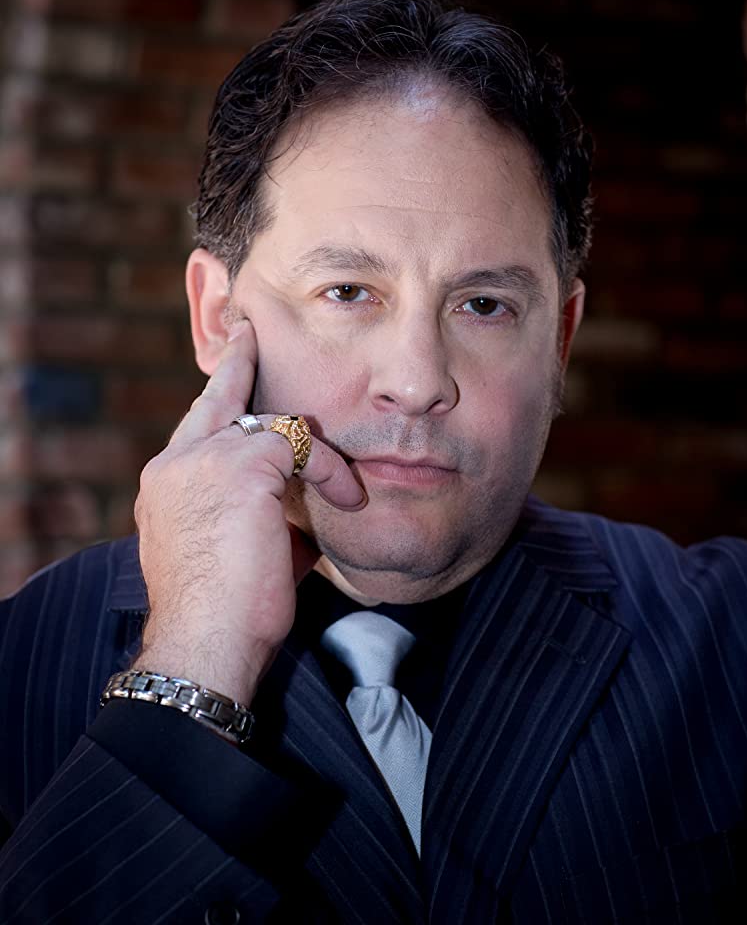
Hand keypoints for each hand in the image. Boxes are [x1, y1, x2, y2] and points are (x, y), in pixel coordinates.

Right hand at [133, 320, 366, 705]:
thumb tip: (298, 518)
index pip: (195, 427)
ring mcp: (204, 459)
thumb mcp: (235, 555)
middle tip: (249, 335)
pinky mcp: (242, 465)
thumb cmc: (224, 616)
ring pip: (270, 426)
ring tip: (344, 489)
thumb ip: (258, 519)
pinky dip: (330, 471)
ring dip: (312, 457)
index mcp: (166, 487)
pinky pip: (301, 446)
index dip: (217, 395)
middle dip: (237, 364)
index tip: (230, 360)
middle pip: (217, 401)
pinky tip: (346, 498)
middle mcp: (176, 464)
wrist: (204, 644)